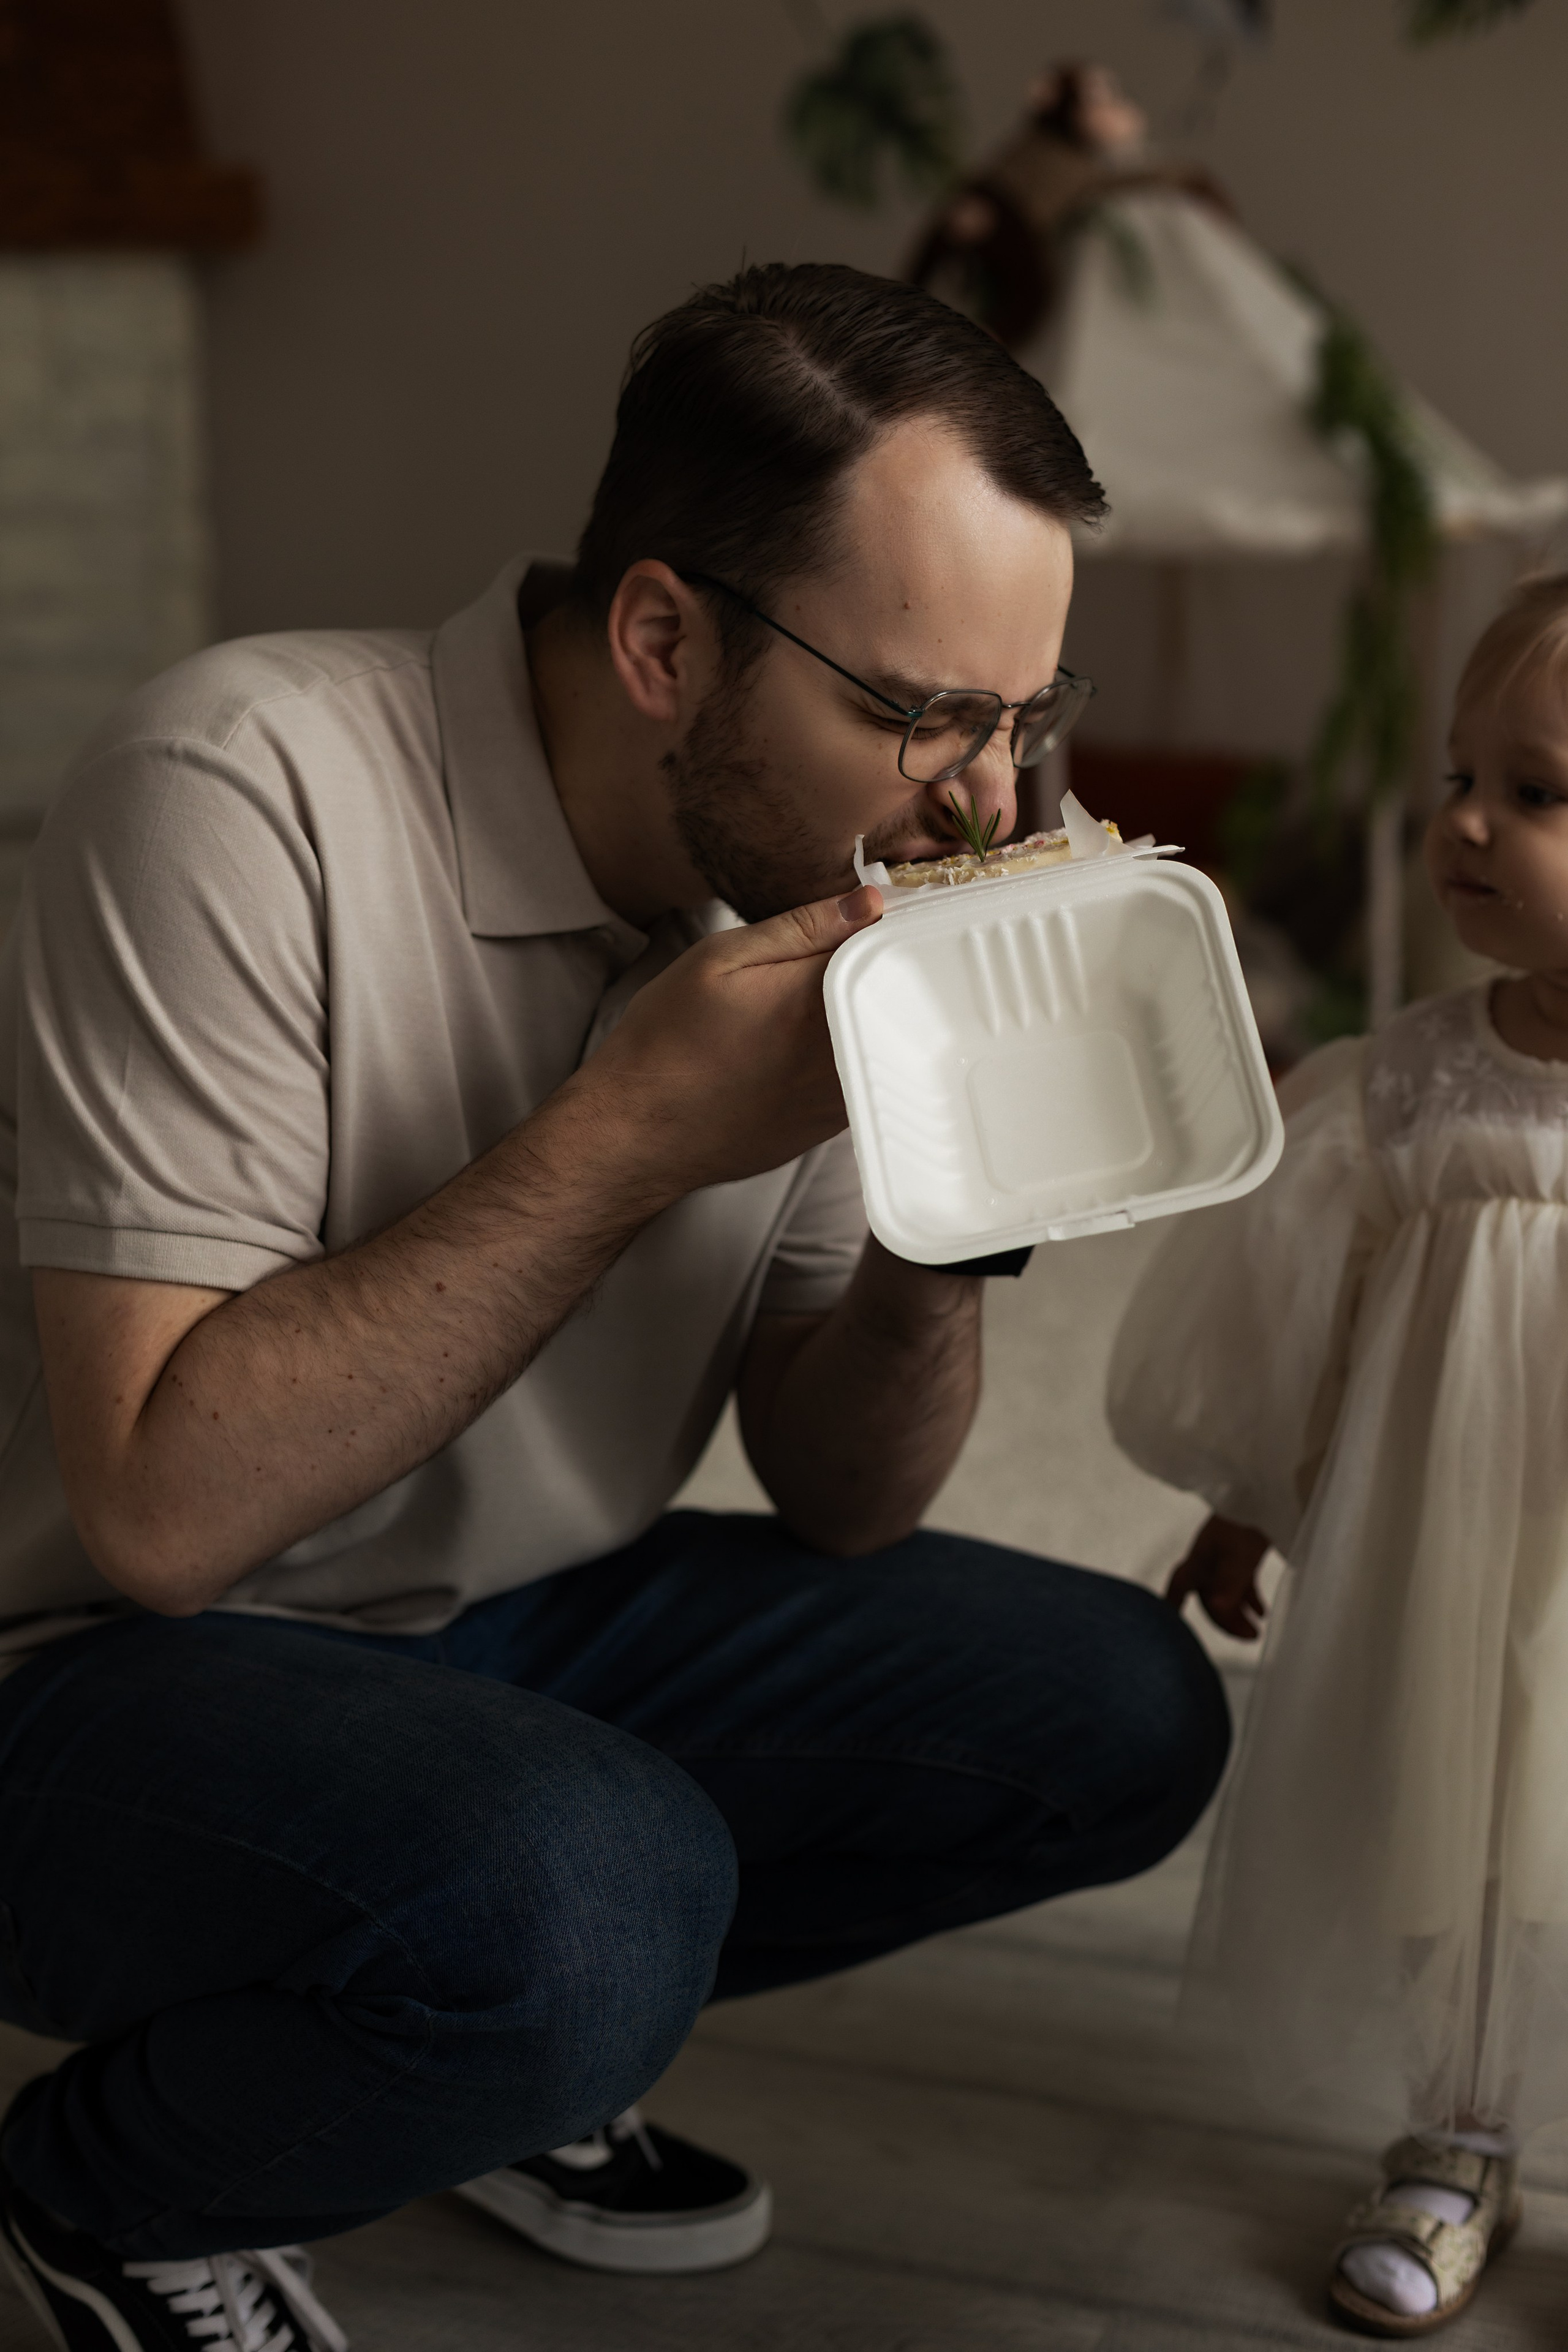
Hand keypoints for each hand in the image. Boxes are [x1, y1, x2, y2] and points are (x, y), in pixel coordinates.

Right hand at [583, 885, 882, 1196]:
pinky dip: (849, 1056)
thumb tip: (869, 903)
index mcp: (818, 997)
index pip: (883, 946)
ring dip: (868, 1016)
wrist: (638, 1130)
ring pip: (882, 1039)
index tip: (865, 918)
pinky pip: (862, 1077)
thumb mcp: (718, 960)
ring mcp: (840, 1096)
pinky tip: (807, 1049)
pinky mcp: (829, 1127)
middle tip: (842, 957)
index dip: (878, 927)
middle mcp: (842, 1050)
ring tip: (817, 1007)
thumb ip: (801, 928)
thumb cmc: (666, 1041)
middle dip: (878, 970)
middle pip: (893, 995)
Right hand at [1166, 1513, 1269, 1640]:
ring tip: (1257, 1631)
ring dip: (1240, 1615)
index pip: (1177, 1593)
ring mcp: (1219, 1564)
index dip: (1172, 1612)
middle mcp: (1204, 1568)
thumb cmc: (1241, 1528)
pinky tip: (1262, 1612)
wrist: (1256, 1501)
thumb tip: (1219, 1608)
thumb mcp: (1238, 1558)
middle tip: (1250, 1637)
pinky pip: (1240, 1587)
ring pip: (1225, 1597)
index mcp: (1195, 1566)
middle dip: (1227, 1622)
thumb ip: (1230, 1585)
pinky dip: (1249, 1601)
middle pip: (1209, 1602)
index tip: (1174, 1632)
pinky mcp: (1236, 1560)